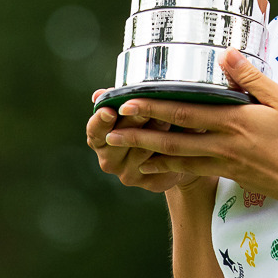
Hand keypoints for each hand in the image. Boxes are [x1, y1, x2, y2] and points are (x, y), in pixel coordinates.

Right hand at [85, 89, 205, 193]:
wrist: (173, 154)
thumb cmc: (147, 122)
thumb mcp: (133, 109)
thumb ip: (118, 101)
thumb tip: (98, 94)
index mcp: (99, 140)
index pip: (94, 131)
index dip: (101, 121)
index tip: (109, 111)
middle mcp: (110, 161)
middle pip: (121, 139)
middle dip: (135, 120)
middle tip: (147, 108)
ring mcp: (129, 174)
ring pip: (143, 150)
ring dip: (157, 132)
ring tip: (171, 118)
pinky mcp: (151, 183)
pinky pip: (162, 164)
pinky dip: (172, 150)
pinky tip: (182, 138)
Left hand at [102, 49, 277, 210]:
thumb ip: (251, 78)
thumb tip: (225, 54)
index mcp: (233, 121)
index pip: (184, 112)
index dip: (153, 108)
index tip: (127, 102)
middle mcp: (222, 144)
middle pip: (172, 139)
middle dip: (138, 135)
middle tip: (109, 133)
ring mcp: (225, 163)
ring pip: (178, 159)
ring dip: (147, 155)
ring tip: (122, 153)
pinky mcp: (230, 175)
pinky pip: (193, 172)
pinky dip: (170, 171)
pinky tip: (157, 171)